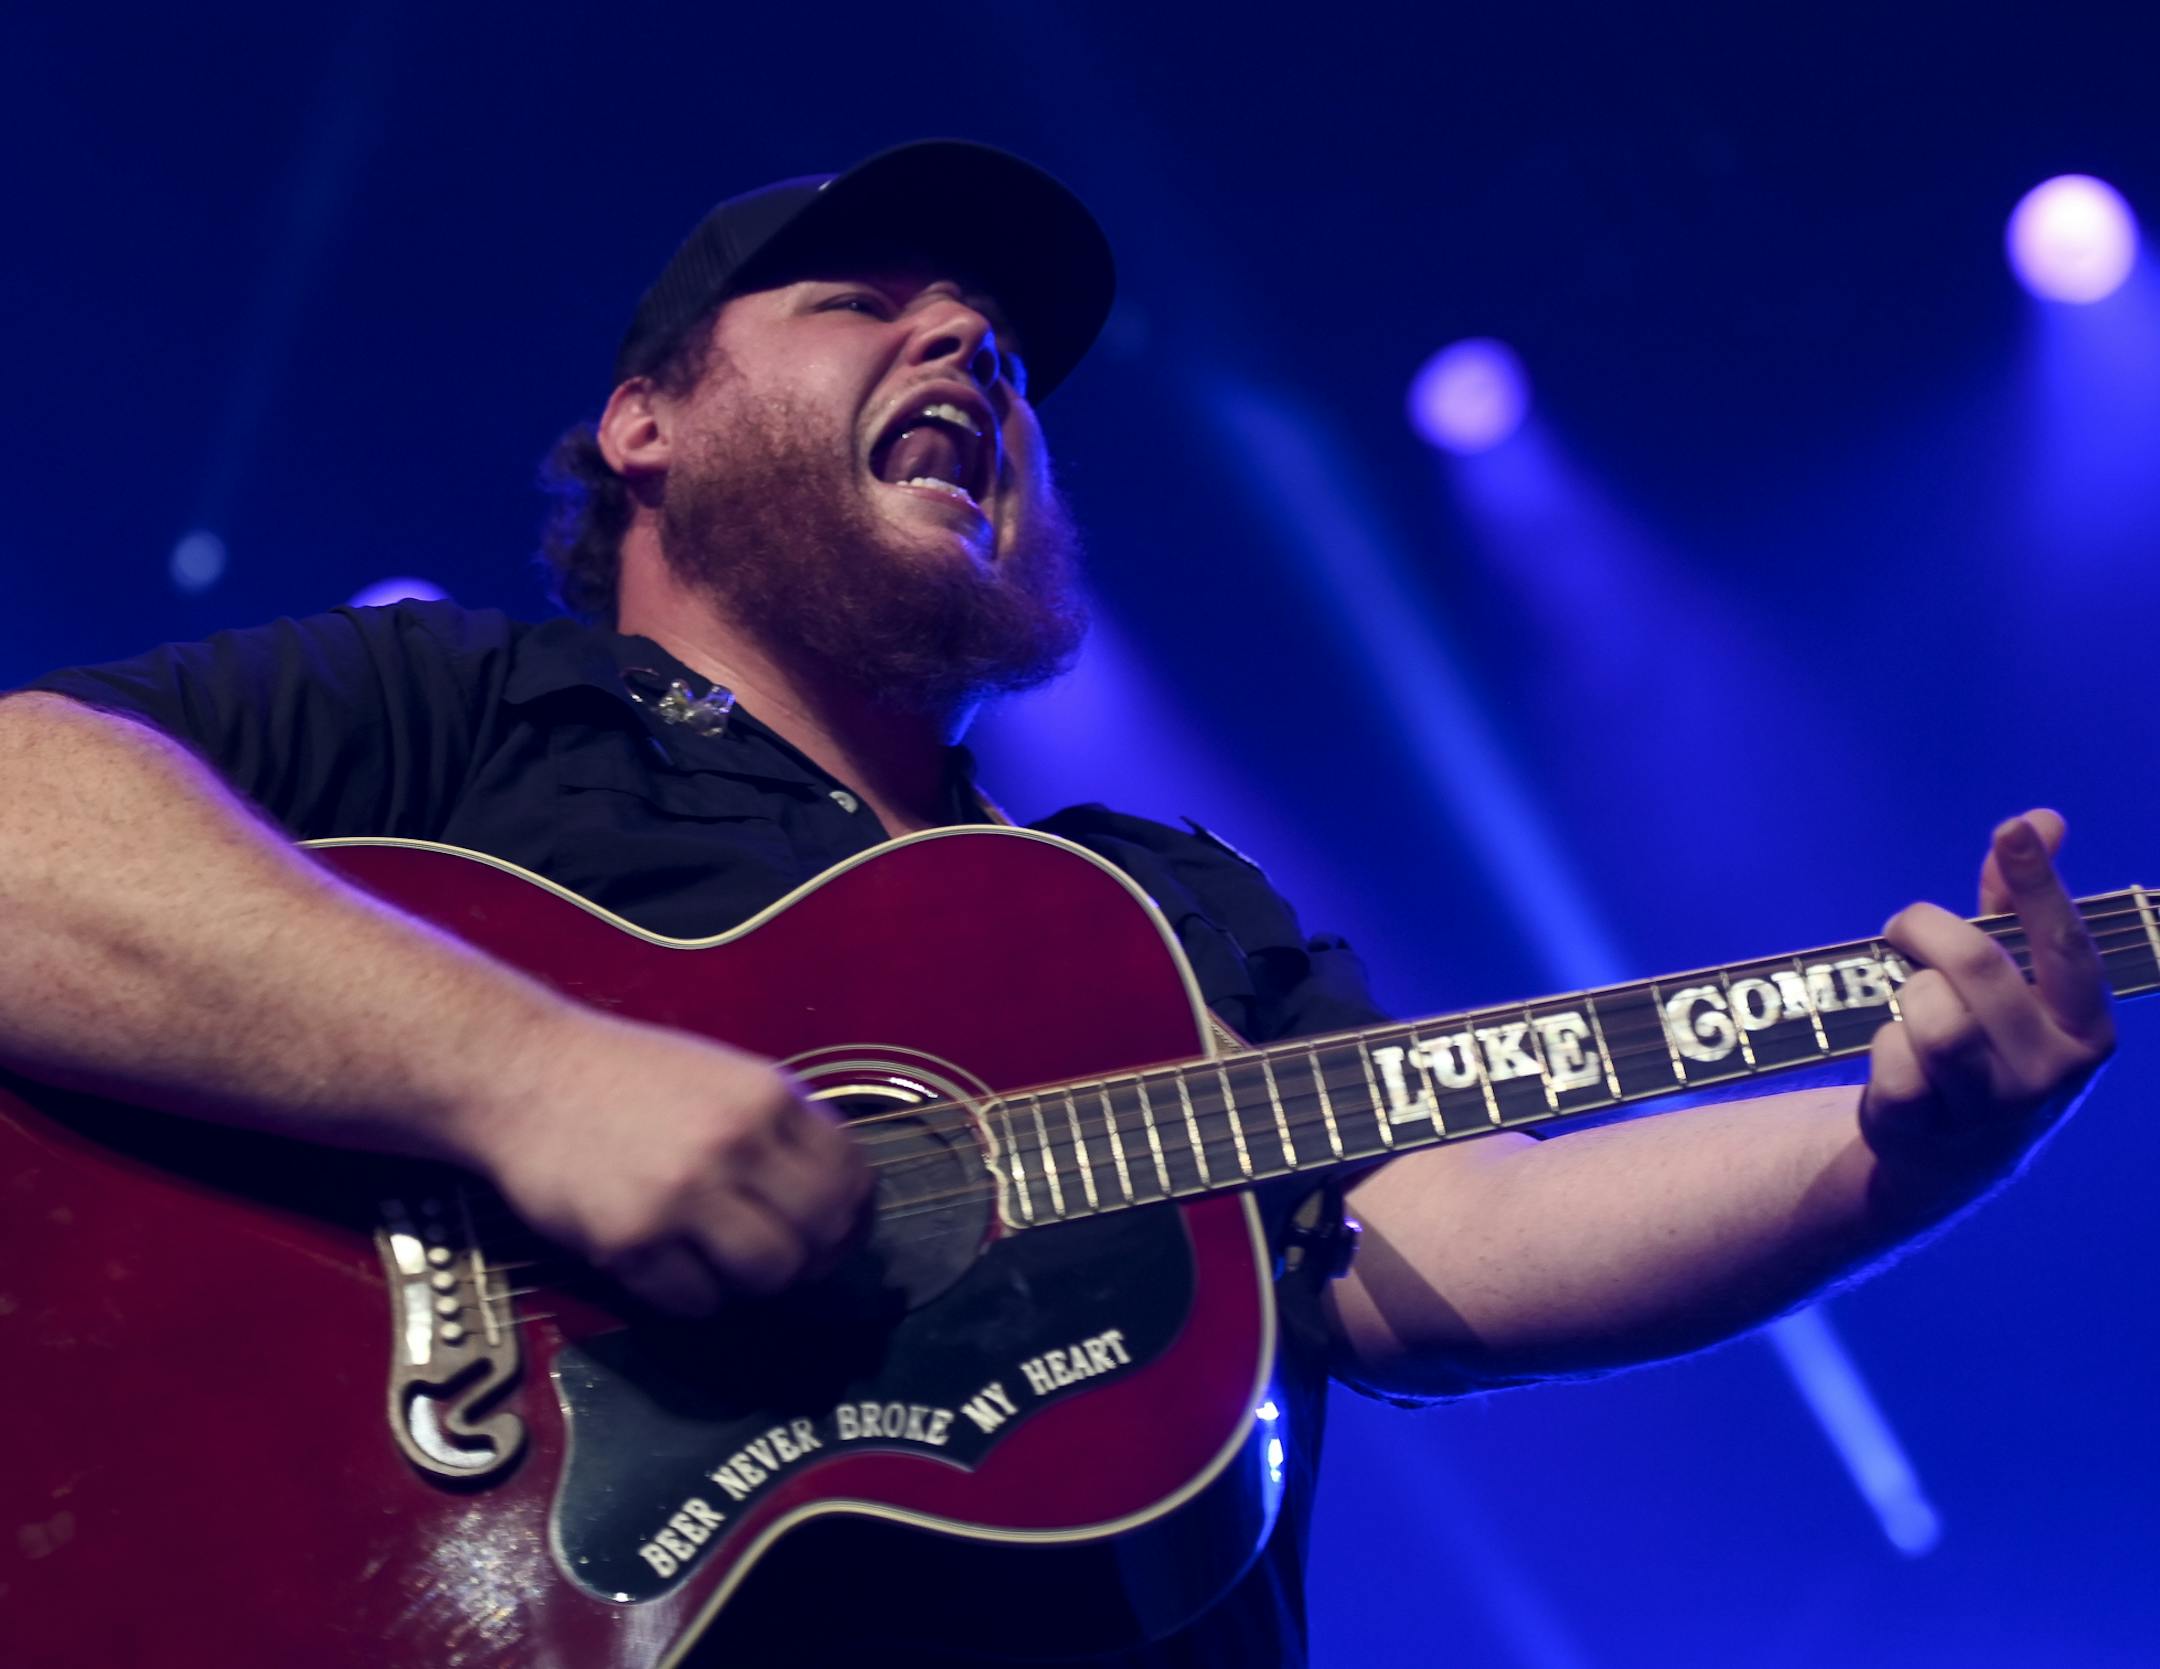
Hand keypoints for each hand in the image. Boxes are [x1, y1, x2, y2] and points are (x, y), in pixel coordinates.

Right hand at [463, 1008, 873, 1315]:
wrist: (525, 1073)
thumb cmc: (629, 1078)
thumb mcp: (726, 1077)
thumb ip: (782, 1127)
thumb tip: (842, 1196)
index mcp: (768, 1098)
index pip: (852, 1179)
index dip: (852, 1219)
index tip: (834, 1234)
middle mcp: (734, 1144)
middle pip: (820, 1236)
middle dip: (812, 1260)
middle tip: (784, 1263)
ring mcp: (682, 1194)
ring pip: (768, 1276)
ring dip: (754, 1283)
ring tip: (723, 1264)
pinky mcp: (630, 1240)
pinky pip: (696, 1302)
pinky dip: (693, 1297)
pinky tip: (670, 1266)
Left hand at [1860, 810, 2114, 1205]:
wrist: (1950, 1160)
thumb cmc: (1989, 1044)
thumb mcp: (2016, 984)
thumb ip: (2020, 905)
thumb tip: (2043, 819)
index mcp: (2087, 1029)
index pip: (2065, 946)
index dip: (2038, 884)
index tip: (2014, 829)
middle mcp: (2051, 1072)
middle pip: (1975, 968)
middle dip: (1926, 931)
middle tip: (1905, 927)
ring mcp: (1992, 1110)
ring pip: (1931, 1016)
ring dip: (1908, 995)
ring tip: (1914, 1008)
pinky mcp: (1928, 1131)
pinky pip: (1890, 1058)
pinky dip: (1883, 1044)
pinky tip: (1899, 1064)